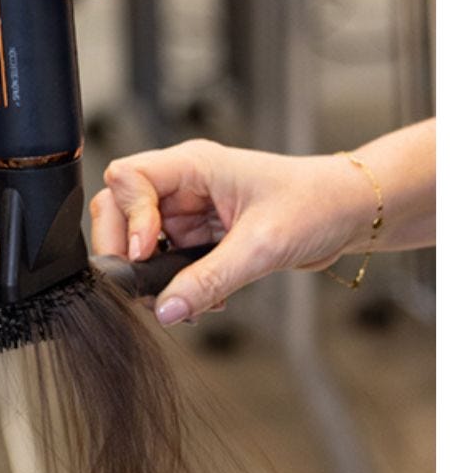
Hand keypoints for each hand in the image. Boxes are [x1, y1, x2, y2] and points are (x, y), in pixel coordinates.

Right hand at [88, 139, 376, 325]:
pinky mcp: (199, 234)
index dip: (128, 217)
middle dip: (126, 250)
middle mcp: (184, 183)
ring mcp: (189, 210)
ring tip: (185, 299)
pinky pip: (167, 259)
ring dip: (154, 273)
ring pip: (139, 240)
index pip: (129, 179)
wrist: (351, 213)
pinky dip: (176, 284)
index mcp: (193, 164)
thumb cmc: (318, 204)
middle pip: (120, 208)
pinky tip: (203, 298)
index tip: (142, 252)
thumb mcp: (262, 246)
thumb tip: (166, 308)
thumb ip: (209, 279)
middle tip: (143, 284)